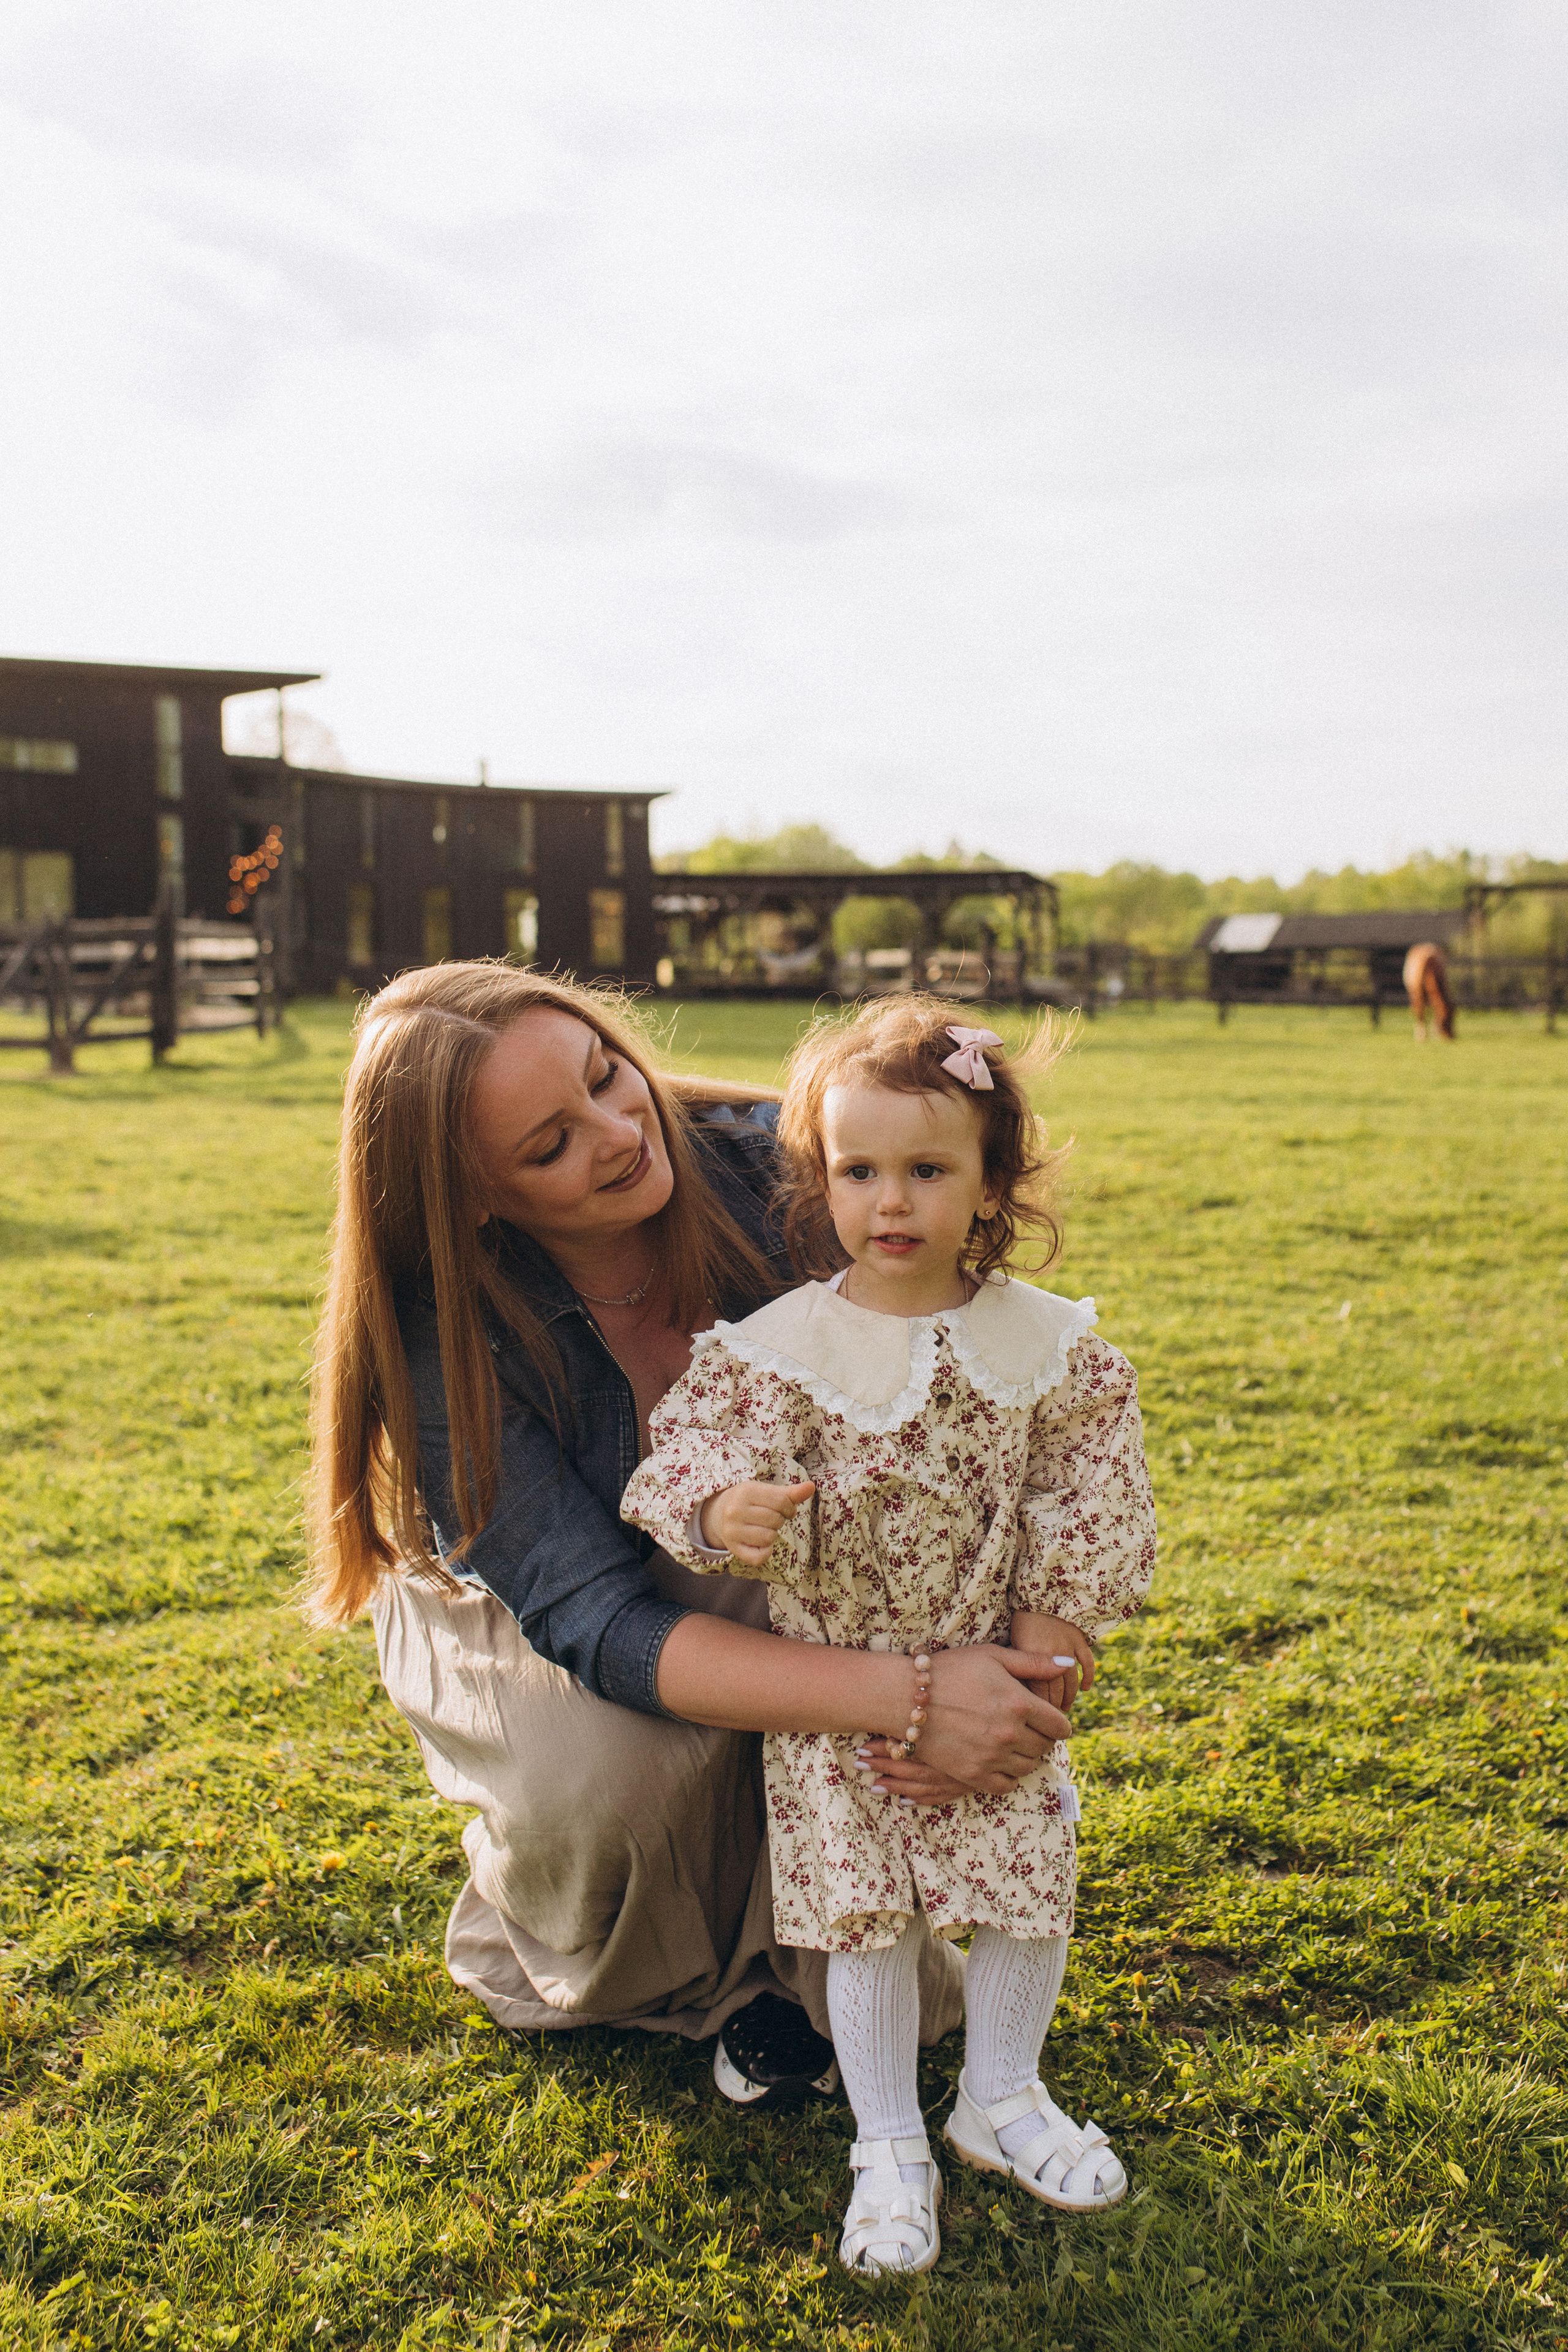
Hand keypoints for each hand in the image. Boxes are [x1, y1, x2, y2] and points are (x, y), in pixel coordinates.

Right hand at [699, 1480, 814, 1567]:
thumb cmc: (750, 1502)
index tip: (785, 1510)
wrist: (718, 1514)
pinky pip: (758, 1557)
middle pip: (775, 1520)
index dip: (789, 1508)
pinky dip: (765, 1553)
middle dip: (780, 1521)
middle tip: (772, 1519)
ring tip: (765, 1529)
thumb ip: (790, 1493)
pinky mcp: (733, 1549)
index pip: (781, 1501)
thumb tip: (811, 1487)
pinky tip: (761, 1544)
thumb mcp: (767, 1492)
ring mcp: (732, 1531)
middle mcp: (735, 1511)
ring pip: (768, 1538)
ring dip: (772, 1535)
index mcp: (746, 1491)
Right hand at [858, 1645, 1071, 1802]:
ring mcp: (992, 1757)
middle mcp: (1010, 1734)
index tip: (1048, 1719)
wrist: (905, 1697)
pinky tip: (1000, 1761)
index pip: (1060, 1726)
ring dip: (1026, 1756)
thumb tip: (1067, 1665)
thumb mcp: (993, 1656)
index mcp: (1020, 1703)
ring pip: (1028, 1767)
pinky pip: (1006, 1785)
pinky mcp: (973, 1774)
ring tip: (1012, 1742)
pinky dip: (1009, 1776)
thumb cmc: (950, 1670)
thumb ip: (1033, 1662)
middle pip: (1045, 1747)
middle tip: (1028, 1729)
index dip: (1058, 1722)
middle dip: (1042, 1738)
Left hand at [1009, 1612, 1095, 1712]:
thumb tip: (1019, 1691)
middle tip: (1050, 1718)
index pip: (1039, 1694)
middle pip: (1056, 1691)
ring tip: (1065, 1708)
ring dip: (1069, 1697)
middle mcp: (1052, 1657)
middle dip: (1053, 1706)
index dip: (1040, 1708)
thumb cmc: (1020, 1621)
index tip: (1037, 1717)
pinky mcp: (1079, 1640)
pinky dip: (1088, 1676)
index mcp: (1033, 1659)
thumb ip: (1018, 1666)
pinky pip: (1087, 1662)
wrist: (1039, 1595)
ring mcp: (1068, 1649)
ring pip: (1071, 1681)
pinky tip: (1085, 1688)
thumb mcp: (1014, 1644)